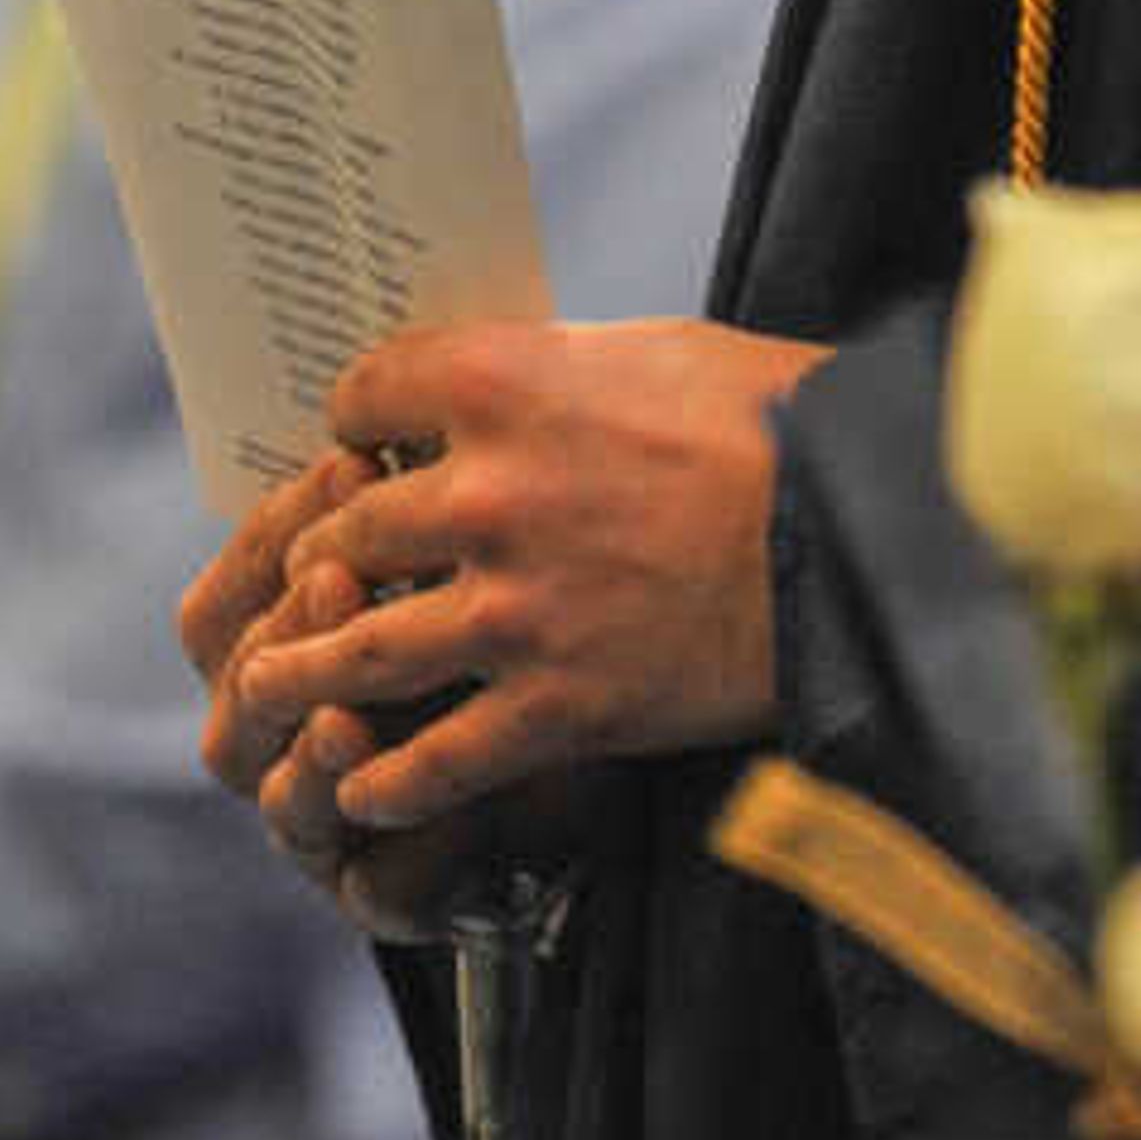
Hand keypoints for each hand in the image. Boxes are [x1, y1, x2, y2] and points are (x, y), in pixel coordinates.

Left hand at [221, 317, 817, 835]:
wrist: (863, 536)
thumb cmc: (778, 424)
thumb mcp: (655, 352)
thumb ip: (556, 373)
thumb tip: (507, 387)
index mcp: (506, 385)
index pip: (364, 395)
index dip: (351, 423)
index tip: (355, 448)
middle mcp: (487, 495)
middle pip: (342, 531)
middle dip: (317, 557)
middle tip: (309, 580)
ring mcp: (516, 610)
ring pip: (358, 653)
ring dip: (306, 676)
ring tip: (276, 687)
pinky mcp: (560, 705)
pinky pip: (438, 759)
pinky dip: (388, 782)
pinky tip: (361, 787)